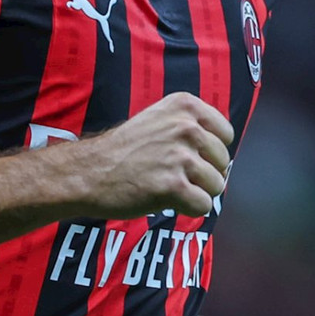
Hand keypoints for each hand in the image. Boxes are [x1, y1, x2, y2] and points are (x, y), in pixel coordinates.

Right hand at [49, 93, 233, 218]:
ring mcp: (180, 156)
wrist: (88, 172)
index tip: (189, 157)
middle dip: (204, 174)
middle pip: (223, 162)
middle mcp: (186, 127)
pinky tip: (168, 200)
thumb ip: (191, 126)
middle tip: (174, 175)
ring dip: (196, 193)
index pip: (225, 134)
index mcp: (185, 106)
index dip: (211, 151)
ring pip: (216, 185)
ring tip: (169, 187)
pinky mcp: (173, 186)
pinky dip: (189, 209)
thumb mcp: (159, 119)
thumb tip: (223, 154)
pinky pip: (203, 205)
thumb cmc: (124, 151)